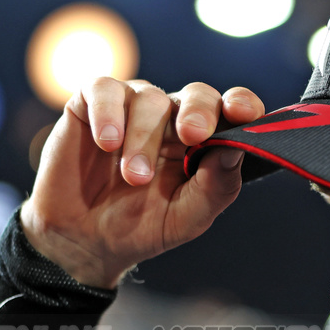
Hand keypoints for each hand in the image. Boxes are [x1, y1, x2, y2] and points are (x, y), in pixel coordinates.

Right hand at [23, 79, 264, 287]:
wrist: (86, 240)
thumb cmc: (143, 226)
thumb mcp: (188, 217)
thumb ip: (217, 185)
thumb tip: (235, 148)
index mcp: (203, 141)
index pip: (231, 110)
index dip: (242, 104)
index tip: (244, 113)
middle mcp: (172, 118)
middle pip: (197, 95)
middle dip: (199, 112)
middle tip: (192, 136)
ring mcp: (132, 107)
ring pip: (150, 98)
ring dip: (144, 139)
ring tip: (133, 178)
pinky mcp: (91, 104)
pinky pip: (104, 89)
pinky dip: (108, 113)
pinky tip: (107, 143)